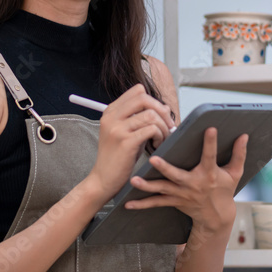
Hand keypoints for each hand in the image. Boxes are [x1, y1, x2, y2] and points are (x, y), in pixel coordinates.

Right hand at [85, 84, 175, 200]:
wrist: (103, 179)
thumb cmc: (118, 157)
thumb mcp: (126, 132)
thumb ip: (141, 118)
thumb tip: (165, 108)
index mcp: (111, 112)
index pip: (137, 91)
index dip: (153, 101)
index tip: (160, 116)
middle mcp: (112, 117)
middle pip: (144, 99)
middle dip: (161, 111)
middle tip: (167, 126)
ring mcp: (117, 129)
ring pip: (151, 115)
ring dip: (163, 127)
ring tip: (161, 139)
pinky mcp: (125, 142)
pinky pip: (151, 129)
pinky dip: (159, 136)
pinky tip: (156, 145)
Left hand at [125, 128, 247, 231]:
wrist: (216, 217)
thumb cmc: (225, 191)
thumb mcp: (235, 174)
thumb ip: (239, 154)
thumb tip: (244, 136)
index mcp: (209, 174)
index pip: (210, 156)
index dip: (210, 142)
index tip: (209, 128)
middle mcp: (193, 184)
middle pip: (177, 175)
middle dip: (165, 168)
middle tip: (153, 160)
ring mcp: (181, 194)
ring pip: (162, 189)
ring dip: (147, 186)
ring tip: (133, 181)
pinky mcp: (173, 201)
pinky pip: (156, 203)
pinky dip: (141, 204)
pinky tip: (127, 204)